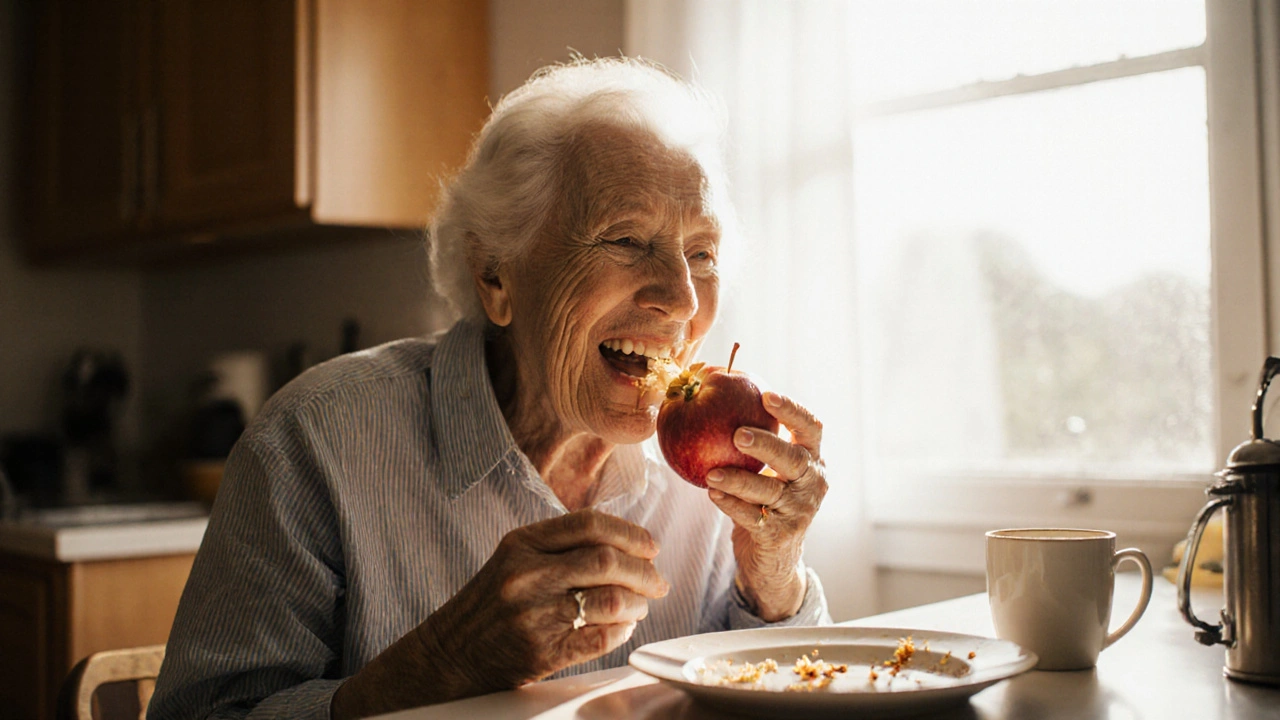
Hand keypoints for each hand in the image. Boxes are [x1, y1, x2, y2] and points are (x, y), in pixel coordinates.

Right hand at [331, 510, 668, 717]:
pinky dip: (622, 631)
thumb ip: (561, 546)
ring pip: (611, 599)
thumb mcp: (514, 559)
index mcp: (522, 544)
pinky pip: (601, 637)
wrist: (451, 655)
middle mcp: (527, 575)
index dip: (630, 533)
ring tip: (641, 606)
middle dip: (645, 571)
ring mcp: (534, 614)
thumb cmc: (492, 604)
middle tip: (659, 581)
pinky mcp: (542, 651)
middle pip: (607, 561)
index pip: (589, 524)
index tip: (651, 546)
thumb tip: (628, 544)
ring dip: (638, 603)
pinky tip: (622, 628)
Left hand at [705, 391, 826, 620]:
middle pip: (794, 459)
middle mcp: (812, 483)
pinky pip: (753, 517)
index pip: (811, 428)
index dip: (792, 410)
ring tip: (712, 471)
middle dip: (767, 445)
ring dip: (739, 479)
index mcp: (812, 459)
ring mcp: (800, 511)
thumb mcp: (768, 469)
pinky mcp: (781, 536)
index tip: (766, 395)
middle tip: (738, 435)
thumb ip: (753, 440)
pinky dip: (731, 505)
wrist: (773, 557)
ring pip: (770, 491)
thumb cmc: (765, 499)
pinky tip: (712, 493)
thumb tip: (716, 391)